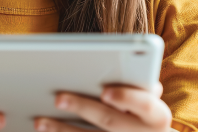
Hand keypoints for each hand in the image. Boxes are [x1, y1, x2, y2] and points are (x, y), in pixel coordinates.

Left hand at [35, 83, 171, 131]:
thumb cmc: (145, 113)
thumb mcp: (151, 100)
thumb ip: (142, 85)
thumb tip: (127, 71)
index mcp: (157, 116)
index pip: (146, 105)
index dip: (126, 97)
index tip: (105, 91)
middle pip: (110, 121)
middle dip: (83, 108)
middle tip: (58, 98)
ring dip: (62, 130)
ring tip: (40, 121)